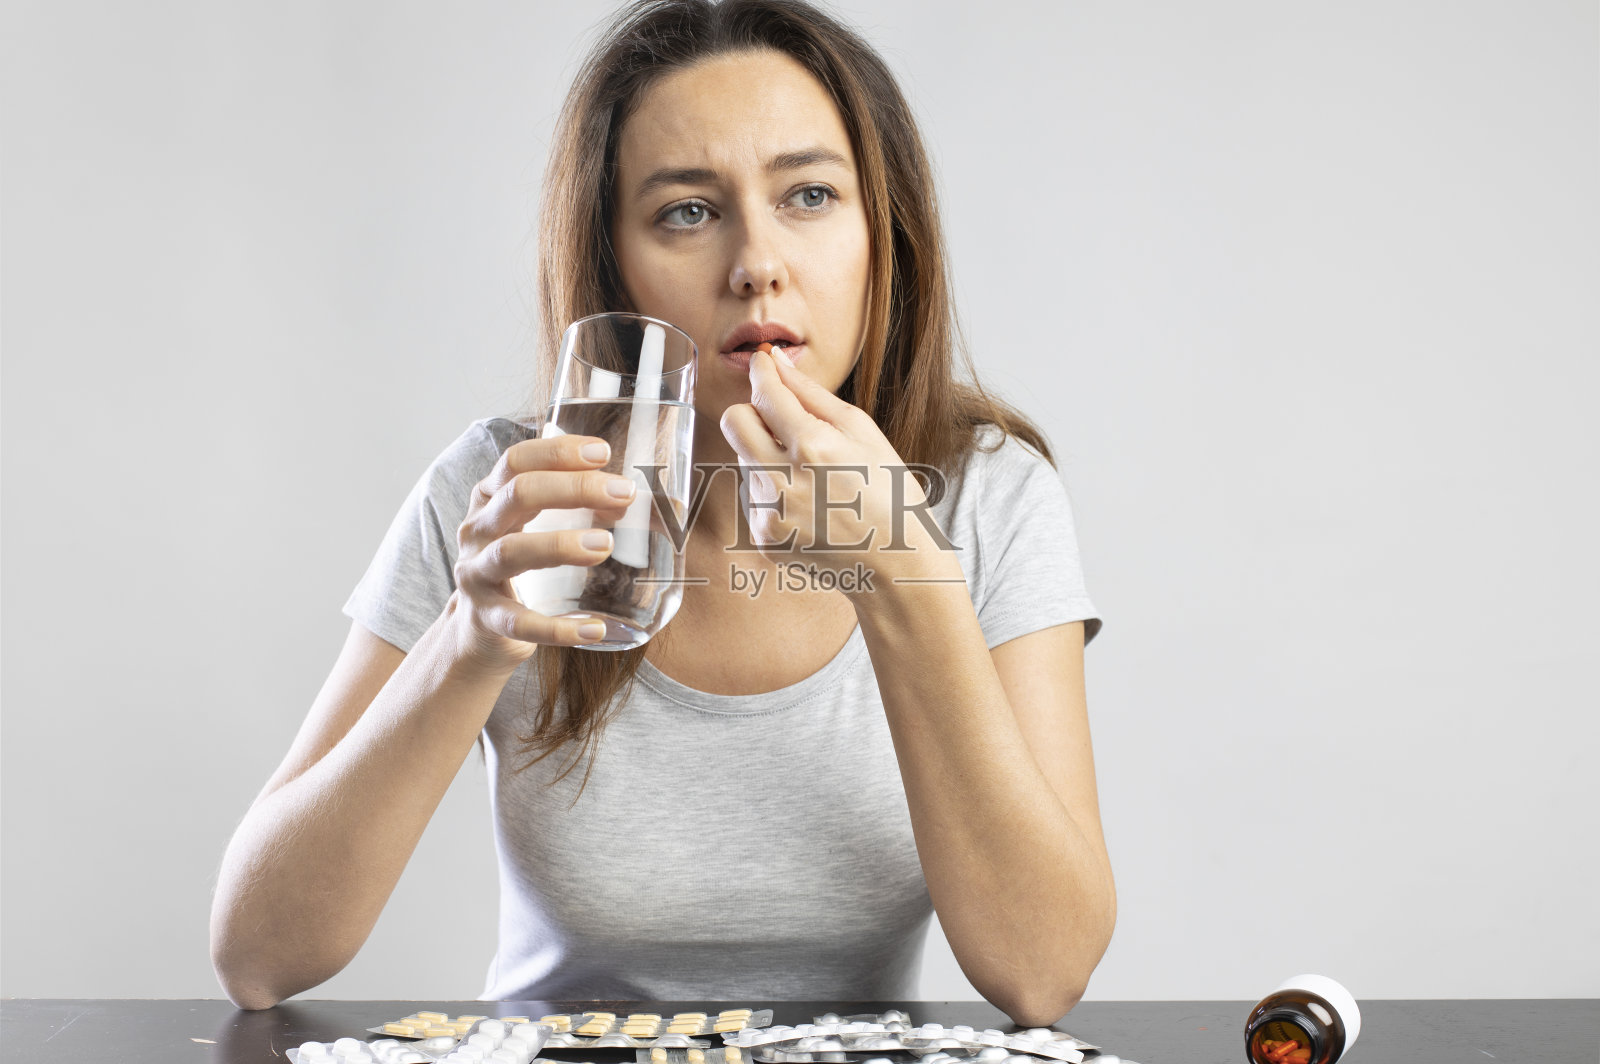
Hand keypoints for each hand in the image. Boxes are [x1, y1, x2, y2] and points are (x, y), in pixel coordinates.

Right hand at [449, 433, 636, 670]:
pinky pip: (520, 622)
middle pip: (519, 494)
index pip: (516, 460)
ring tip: (604, 546)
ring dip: (560, 545)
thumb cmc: (521, 567)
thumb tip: (656, 503)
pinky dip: (557, 628)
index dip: (558, 452)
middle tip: (624, 495)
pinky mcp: (487, 619)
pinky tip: (594, 630)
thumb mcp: (540, 528)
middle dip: (574, 489)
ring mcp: (476, 574)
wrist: (479, 631)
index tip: (603, 452)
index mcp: (490, 498)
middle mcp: (477, 530)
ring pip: (511, 552)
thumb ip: (585, 509)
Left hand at [718, 348, 931, 586]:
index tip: (763, 362)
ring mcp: (769, 513)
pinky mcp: (763, 536)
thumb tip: (776, 362)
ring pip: (743, 459)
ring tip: (812, 477)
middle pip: (733, 421)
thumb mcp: (862, 432)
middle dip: (753, 411)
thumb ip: (812, 394)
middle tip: (782, 420)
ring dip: (767, 456)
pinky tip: (808, 503)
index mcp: (812, 447)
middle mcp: (783, 481)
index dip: (762, 371)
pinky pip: (752, 494)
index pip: (764, 394)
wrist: (896, 563)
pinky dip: (773, 491)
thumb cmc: (888, 491)